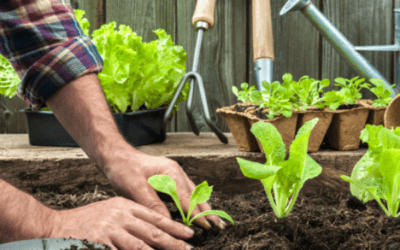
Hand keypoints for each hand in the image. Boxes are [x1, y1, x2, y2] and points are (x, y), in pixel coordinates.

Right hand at [49, 197, 194, 249]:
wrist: (55, 226)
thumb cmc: (86, 221)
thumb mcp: (111, 212)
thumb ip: (131, 219)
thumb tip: (152, 231)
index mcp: (124, 206)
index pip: (154, 217)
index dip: (174, 226)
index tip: (189, 233)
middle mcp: (120, 216)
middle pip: (152, 233)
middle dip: (174, 242)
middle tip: (190, 248)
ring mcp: (109, 230)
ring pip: (140, 246)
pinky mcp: (99, 242)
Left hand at [102, 150, 224, 229]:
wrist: (116, 155)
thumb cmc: (124, 169)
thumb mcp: (136, 188)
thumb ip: (153, 205)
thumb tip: (167, 222)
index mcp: (171, 172)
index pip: (187, 198)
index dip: (197, 214)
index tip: (207, 226)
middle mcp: (176, 172)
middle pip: (196, 194)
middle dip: (207, 210)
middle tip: (218, 225)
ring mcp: (174, 174)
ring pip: (193, 192)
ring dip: (203, 206)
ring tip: (213, 220)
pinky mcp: (170, 177)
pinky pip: (186, 191)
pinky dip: (194, 202)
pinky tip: (197, 209)